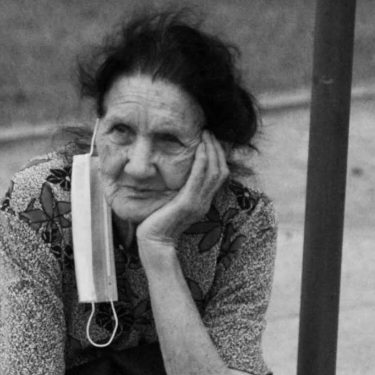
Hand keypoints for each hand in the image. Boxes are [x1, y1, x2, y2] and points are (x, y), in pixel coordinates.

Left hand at [136, 132, 226, 248]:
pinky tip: (200, 148)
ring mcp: (198, 203)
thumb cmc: (158, 223)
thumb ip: (180, 192)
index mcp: (203, 202)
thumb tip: (178, 176)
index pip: (218, 175)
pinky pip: (199, 178)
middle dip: (216, 149)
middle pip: (220, 170)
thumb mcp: (173, 204)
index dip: (218, 156)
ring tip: (206, 134)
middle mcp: (204, 201)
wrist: (154, 242)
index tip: (211, 140)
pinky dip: (202, 162)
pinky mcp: (187, 203)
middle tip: (210, 132)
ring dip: (211, 150)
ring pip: (213, 171)